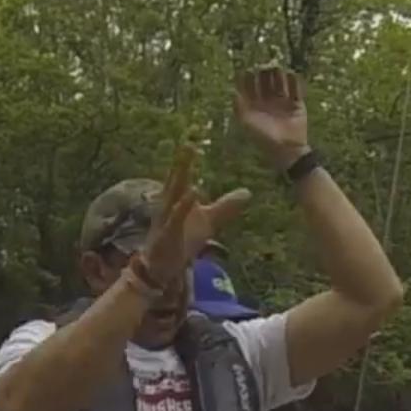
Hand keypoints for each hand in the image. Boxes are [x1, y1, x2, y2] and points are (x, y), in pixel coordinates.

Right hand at [138, 142, 250, 279]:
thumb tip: (247, 192)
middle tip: (187, 145)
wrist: (162, 267)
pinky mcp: (167, 235)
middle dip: (181, 164)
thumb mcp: (208, 223)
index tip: (191, 143)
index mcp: (176, 200)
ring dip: (180, 181)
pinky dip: (182, 207)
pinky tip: (191, 194)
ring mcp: (165, 220)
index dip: (186, 161)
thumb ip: (225, 207)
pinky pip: (174, 219)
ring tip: (187, 165)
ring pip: (172, 198)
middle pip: (175, 181)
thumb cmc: (182, 240)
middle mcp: (168, 206)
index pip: (181, 177)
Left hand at [233, 65, 310, 170]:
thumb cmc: (263, 137)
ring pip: (279, 81)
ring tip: (276, 68)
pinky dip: (294, 80)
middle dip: (264, 72)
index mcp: (254, 104)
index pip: (249, 85)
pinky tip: (291, 74)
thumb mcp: (246, 121)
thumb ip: (239, 105)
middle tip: (264, 67)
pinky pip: (295, 88)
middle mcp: (267, 101)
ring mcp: (282, 101)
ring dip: (278, 74)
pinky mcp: (296, 103)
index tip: (247, 69)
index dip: (247, 76)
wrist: (286, 149)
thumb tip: (233, 89)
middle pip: (265, 80)